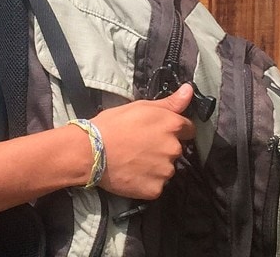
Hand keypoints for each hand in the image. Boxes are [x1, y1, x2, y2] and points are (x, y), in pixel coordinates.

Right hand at [89, 83, 195, 199]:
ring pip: (166, 169)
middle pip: (175, 150)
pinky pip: (156, 185)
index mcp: (172, 126)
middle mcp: (174, 149)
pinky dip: (147, 181)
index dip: (174, 130)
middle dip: (163, 148)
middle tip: (141, 147)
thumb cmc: (113, 124)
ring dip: (155, 166)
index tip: (159, 132)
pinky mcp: (155, 189)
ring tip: (134, 161)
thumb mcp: (140, 107)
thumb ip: (169, 102)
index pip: (188, 129)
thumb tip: (189, 90)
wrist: (91, 151)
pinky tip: (132, 174)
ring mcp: (166, 171)